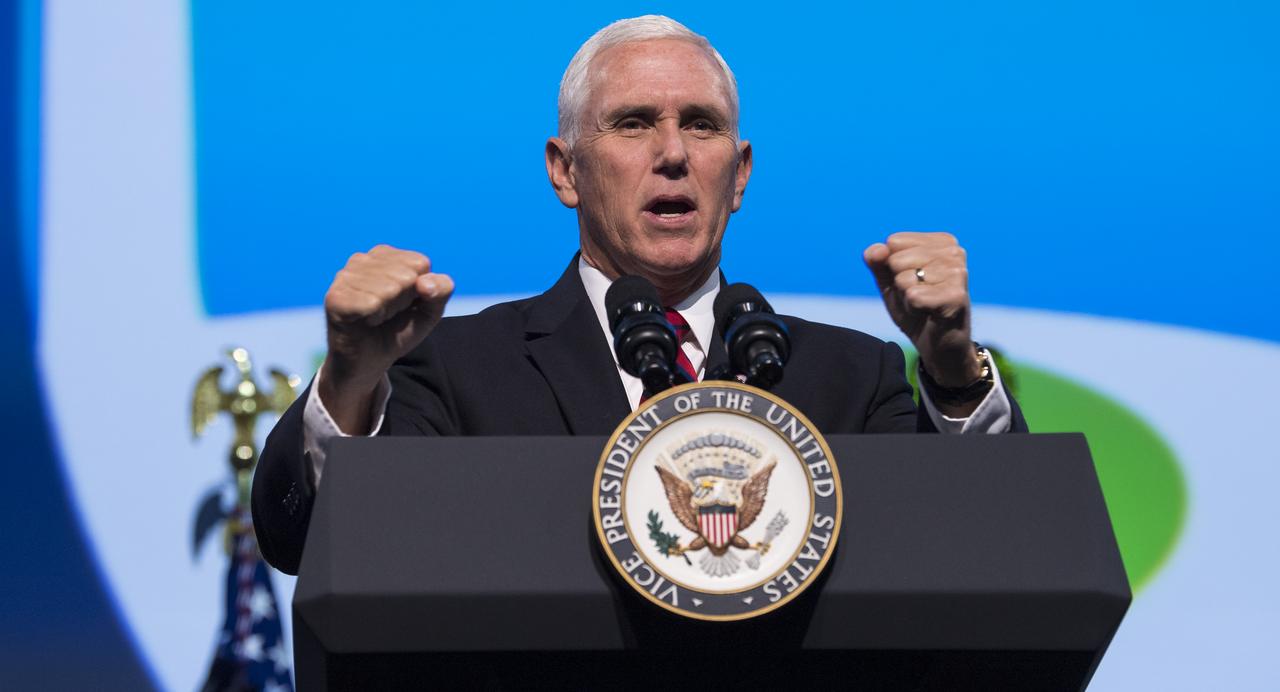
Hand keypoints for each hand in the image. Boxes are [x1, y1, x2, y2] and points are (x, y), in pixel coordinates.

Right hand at [318, 244, 453, 432]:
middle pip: (407, 276)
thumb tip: (425, 283)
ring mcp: (345, 276)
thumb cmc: (398, 329)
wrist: (370, 361)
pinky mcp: (335, 297)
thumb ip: (442, 289)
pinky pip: (372, 303)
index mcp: (385, 254)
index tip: (404, 303)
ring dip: (389, 311)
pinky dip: (375, 318)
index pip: (420, 263)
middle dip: (405, 301)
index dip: (420, 291)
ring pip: (390, 288)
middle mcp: (362, 259)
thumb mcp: (430, 309)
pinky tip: (365, 321)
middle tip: (388, 313)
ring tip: (376, 317)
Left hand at [863, 232, 981, 388]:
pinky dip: (913, 309)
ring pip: (904, 279)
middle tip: (918, 297)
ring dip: (907, 298)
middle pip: (896, 260)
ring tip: (925, 305)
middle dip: (899, 284)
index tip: (913, 282)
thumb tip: (878, 249)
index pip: (893, 242)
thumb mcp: (890, 281)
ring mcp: (957, 273)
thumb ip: (877, 261)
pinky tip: (930, 314)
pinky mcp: (955, 296)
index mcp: (941, 241)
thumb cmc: (916, 308)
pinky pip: (913, 297)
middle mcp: (953, 252)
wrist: (939, 345)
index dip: (893, 268)